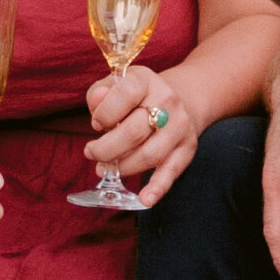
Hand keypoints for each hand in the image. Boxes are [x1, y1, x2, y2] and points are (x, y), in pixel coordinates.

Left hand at [86, 63, 196, 201]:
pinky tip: (145, 199)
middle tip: (92, 153)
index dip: (104, 113)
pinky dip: (158, 188)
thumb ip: (100, 94)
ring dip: (123, 167)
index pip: (125, 95)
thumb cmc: (137, 96)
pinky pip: (172, 171)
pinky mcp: (187, 148)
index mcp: (146, 81)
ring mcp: (180, 126)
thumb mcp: (116, 85)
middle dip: (106, 148)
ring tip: (106, 168)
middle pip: (134, 131)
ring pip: (149, 154)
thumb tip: (96, 103)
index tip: (95, 124)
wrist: (180, 99)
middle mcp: (167, 100)